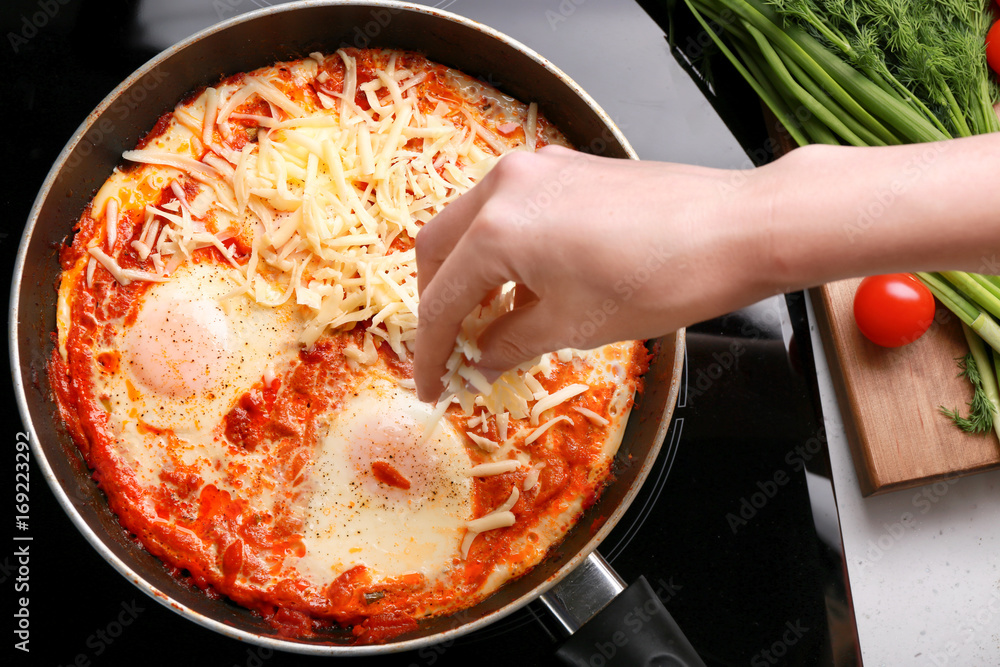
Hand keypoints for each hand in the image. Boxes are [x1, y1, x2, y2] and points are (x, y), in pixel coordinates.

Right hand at [413, 145, 775, 400]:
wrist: (736, 229)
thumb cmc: (659, 280)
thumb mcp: (574, 324)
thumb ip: (510, 342)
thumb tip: (479, 357)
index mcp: (498, 227)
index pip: (442, 298)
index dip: (431, 352)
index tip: (431, 387)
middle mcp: (506, 184)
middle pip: (440, 249)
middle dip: (439, 305)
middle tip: (451, 352)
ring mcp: (537, 168)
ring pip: (473, 226)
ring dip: (471, 277)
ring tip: (491, 329)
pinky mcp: (566, 167)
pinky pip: (512, 212)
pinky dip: (505, 254)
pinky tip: (526, 292)